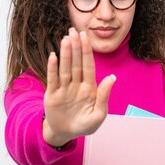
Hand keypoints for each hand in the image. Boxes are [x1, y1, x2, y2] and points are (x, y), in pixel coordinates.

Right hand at [43, 27, 115, 146]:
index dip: (87, 51)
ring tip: (65, 39)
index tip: (85, 37)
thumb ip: (104, 96)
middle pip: (76, 63)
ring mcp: (63, 88)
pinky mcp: (52, 94)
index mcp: (89, 87)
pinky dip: (52, 68)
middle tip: (74, 30)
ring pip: (65, 68)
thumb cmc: (85, 125)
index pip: (88, 66)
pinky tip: (53, 56)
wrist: (66, 134)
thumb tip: (112, 77)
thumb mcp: (98, 114)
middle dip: (76, 47)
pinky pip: (52, 79)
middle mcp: (76, 84)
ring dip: (66, 54)